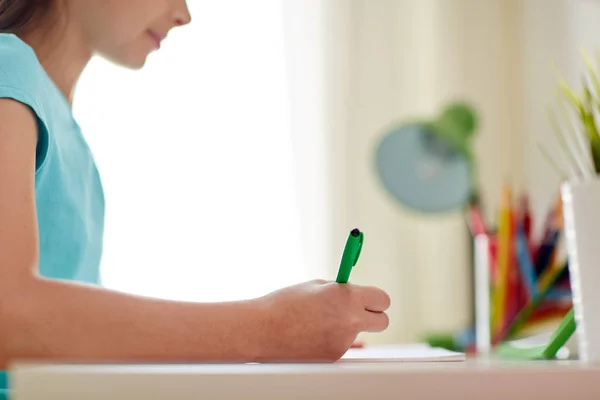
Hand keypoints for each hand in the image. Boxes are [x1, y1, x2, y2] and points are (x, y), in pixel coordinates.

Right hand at [254, 279, 389, 361]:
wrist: (262, 329)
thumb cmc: (285, 303)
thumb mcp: (316, 287)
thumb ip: (340, 291)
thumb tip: (356, 298)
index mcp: (347, 297)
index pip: (383, 298)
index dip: (376, 298)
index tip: (371, 299)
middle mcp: (350, 320)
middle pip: (382, 321)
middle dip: (374, 315)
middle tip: (361, 312)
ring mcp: (343, 341)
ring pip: (357, 333)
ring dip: (346, 327)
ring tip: (317, 321)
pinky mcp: (334, 356)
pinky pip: (341, 344)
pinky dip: (331, 339)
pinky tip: (311, 333)